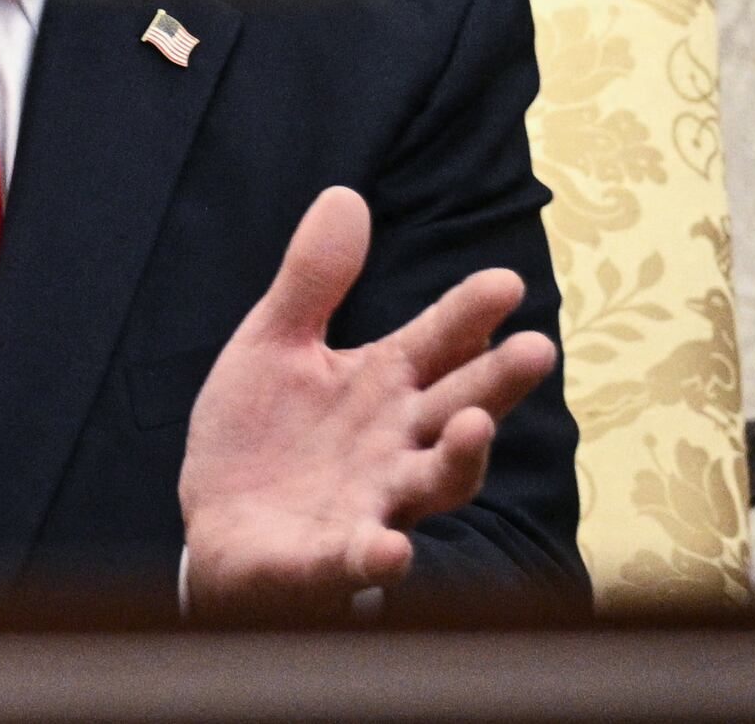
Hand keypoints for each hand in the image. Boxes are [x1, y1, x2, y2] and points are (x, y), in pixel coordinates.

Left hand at [178, 187, 557, 611]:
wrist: (217, 525)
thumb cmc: (263, 434)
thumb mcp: (276, 343)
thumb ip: (313, 280)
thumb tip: (347, 195)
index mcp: (381, 387)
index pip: (435, 343)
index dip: (468, 314)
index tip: (507, 280)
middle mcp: (394, 445)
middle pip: (458, 409)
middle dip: (496, 382)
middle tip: (537, 347)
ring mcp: (372, 503)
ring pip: (435, 484)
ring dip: (460, 459)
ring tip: (477, 424)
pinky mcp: (332, 558)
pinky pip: (362, 559)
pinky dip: (379, 555)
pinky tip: (391, 548)